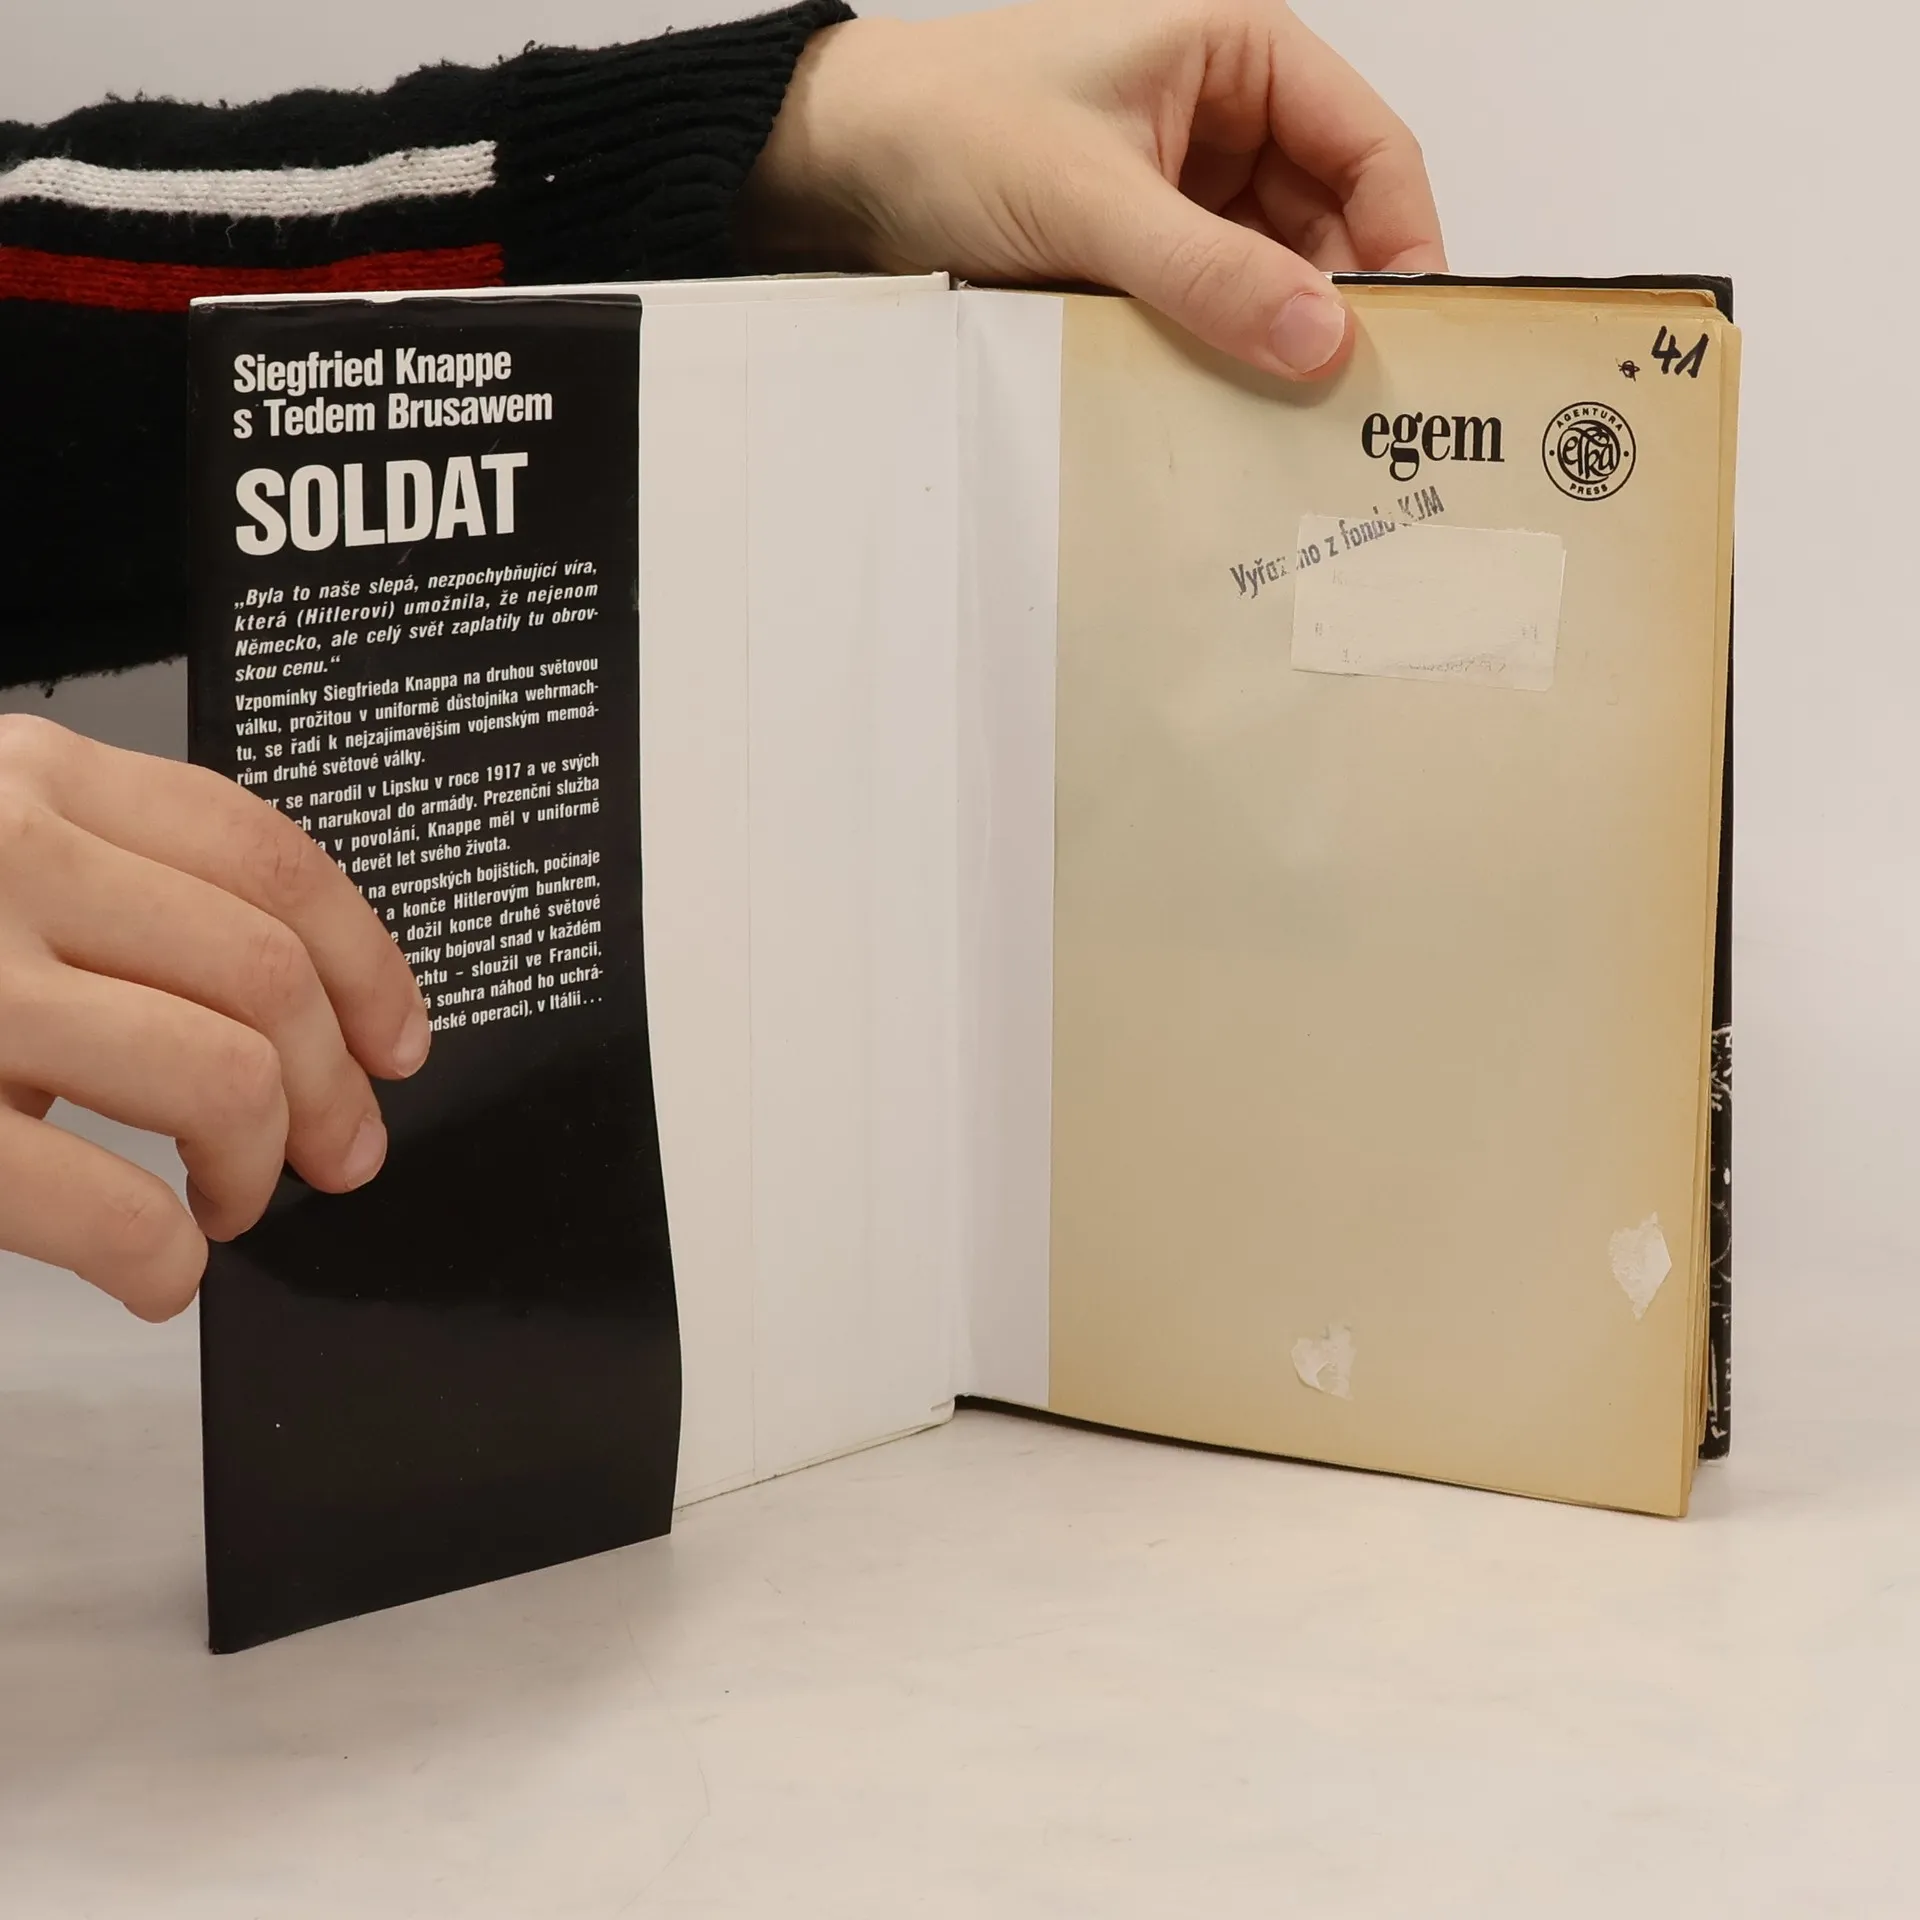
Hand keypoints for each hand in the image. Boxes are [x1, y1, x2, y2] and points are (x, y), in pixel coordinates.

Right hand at [0, 717, 428, 1320]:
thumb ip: (99, 886)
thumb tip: (289, 1007)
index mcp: (28, 779)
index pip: (266, 854)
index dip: (366, 962)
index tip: (397, 1042)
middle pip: (267, 977)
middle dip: (338, 1091)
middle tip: (340, 1156)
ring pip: (221, 1080)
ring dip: (258, 1171)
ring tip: (226, 1208)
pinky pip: (108, 1207)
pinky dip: (167, 1260)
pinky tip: (158, 1274)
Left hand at [743, 0, 1444, 379]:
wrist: (835, 165)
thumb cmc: (948, 126)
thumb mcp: (1092, 201)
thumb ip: (1209, 273)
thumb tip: (1321, 338)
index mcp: (1238, 54)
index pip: (1369, 144)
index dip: (1403, 237)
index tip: (1412, 332)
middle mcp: (1224, 115)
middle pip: (1329, 219)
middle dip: (1340, 303)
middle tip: (1353, 403)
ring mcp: (1183, 185)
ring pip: (1270, 270)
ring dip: (1277, 335)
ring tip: (1293, 417)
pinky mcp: (1140, 246)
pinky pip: (1211, 301)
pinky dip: (1223, 347)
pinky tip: (1229, 401)